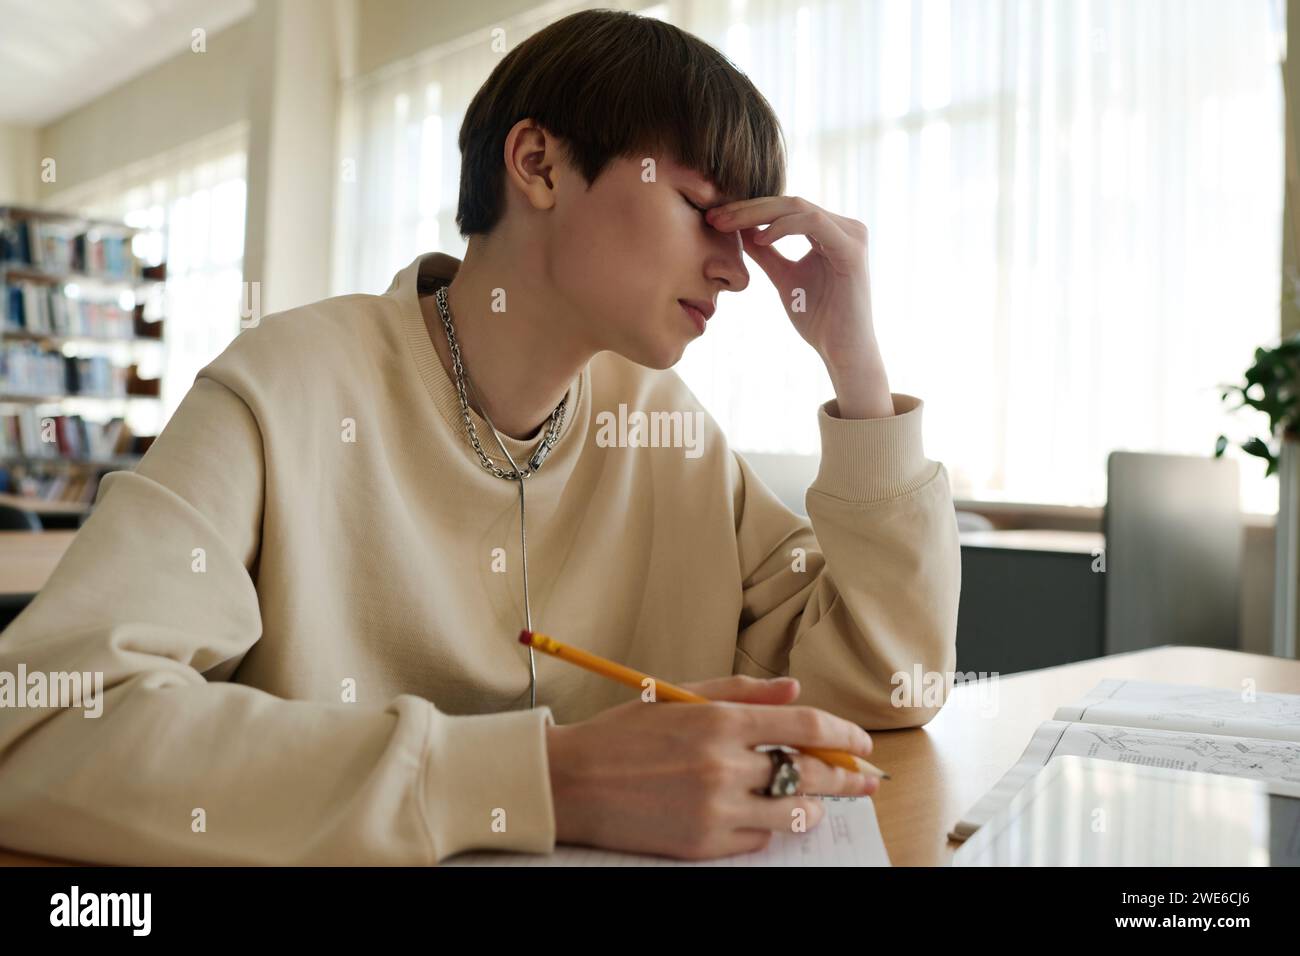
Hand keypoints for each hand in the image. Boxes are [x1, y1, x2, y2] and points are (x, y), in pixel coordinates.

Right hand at [545, 674, 877, 860]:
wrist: (571, 783)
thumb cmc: (623, 734)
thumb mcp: (679, 697)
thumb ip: (741, 691)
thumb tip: (794, 690)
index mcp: (717, 720)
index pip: (804, 726)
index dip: (843, 734)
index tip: (861, 742)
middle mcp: (722, 765)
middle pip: (810, 773)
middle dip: (847, 777)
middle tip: (866, 780)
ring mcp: (715, 809)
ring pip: (792, 812)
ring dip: (812, 805)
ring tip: (817, 799)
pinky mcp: (704, 845)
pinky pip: (758, 838)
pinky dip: (766, 824)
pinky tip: (757, 811)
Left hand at [707, 196, 875, 368]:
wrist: (843, 351)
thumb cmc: (819, 319)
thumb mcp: (784, 278)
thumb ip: (767, 254)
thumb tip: (740, 231)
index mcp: (829, 231)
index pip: (784, 209)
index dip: (747, 210)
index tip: (714, 220)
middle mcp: (844, 227)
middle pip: (788, 203)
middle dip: (747, 209)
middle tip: (713, 217)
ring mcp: (851, 235)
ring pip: (797, 207)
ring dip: (757, 214)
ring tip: (727, 225)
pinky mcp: (852, 249)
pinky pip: (813, 223)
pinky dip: (783, 227)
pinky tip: (760, 239)